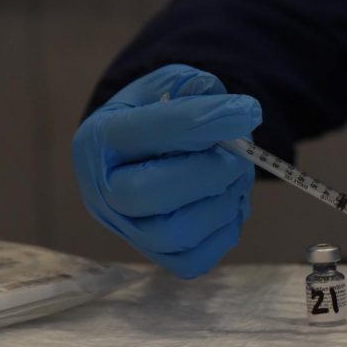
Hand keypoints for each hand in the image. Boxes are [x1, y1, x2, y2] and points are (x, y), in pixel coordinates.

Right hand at [72, 64, 260, 277]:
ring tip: (236, 179)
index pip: (147, 132)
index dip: (203, 121)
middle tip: (238, 158)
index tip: (248, 112)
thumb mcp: (167, 86)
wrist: (147, 155)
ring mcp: (129, 230)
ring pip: (177, 232)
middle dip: (209, 173)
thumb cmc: (157, 116)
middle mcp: (103, 191)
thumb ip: (193, 90)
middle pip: (150, 192)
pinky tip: (230, 203)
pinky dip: (225, 231)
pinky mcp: (158, 256)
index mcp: (99, 140)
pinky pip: (195, 260)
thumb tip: (231, 112)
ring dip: (223, 203)